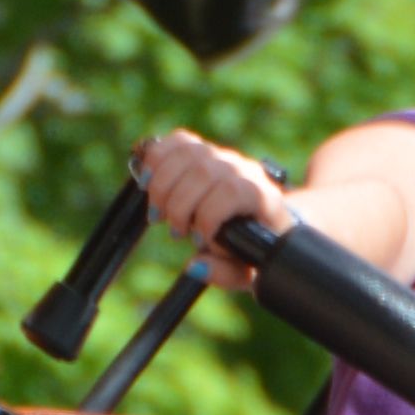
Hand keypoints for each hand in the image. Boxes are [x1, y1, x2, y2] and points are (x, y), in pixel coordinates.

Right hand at [136, 131, 289, 260]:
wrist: (267, 222)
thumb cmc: (256, 250)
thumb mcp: (247, 271)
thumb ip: (224, 274)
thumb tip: (194, 266)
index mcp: (260, 195)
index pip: (229, 191)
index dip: (207, 217)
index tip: (198, 240)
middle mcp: (242, 169)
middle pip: (202, 171)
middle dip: (179, 206)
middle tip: (176, 232)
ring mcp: (222, 155)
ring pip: (185, 153)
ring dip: (161, 186)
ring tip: (159, 213)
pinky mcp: (204, 150)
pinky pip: (177, 141)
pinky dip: (156, 159)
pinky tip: (147, 182)